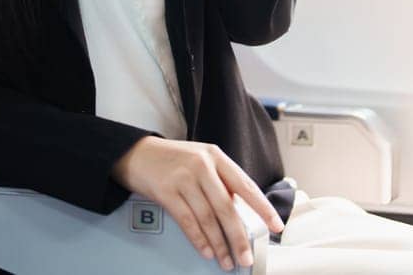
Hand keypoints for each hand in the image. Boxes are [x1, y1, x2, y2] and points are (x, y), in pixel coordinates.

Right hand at [111, 137, 283, 270]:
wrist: (136, 153)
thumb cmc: (172, 159)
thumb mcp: (201, 160)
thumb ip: (220, 181)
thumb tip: (241, 212)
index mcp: (216, 156)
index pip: (245, 185)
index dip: (263, 208)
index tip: (275, 225)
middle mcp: (201, 165)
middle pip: (226, 207)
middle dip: (239, 236)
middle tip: (247, 256)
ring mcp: (183, 178)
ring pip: (208, 218)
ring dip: (219, 244)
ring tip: (227, 260)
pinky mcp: (166, 191)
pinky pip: (187, 221)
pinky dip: (199, 239)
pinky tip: (207, 251)